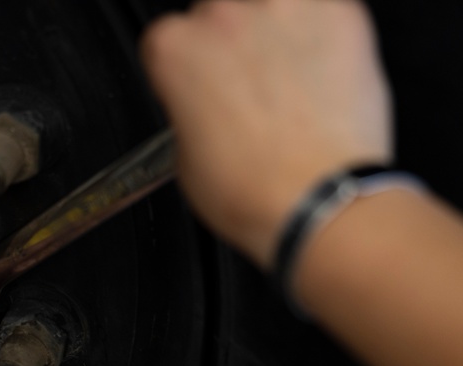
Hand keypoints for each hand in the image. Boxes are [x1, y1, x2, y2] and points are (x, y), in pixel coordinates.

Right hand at [141, 0, 392, 268]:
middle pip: (218, 12)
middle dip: (230, 47)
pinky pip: (324, 13)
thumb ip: (189, 110)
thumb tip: (205, 104)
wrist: (321, 202)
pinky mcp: (341, 14)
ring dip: (275, 34)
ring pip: (271, 6)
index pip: (168, 37)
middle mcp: (226, 17)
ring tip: (287, 84)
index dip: (185, 70)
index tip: (198, 90)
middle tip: (246, 92)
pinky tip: (322, 79)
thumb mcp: (185, 158)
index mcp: (176, 48)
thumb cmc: (254, 188)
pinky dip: (323, 38)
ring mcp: (286, 9)